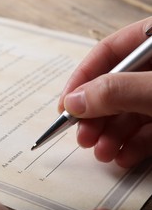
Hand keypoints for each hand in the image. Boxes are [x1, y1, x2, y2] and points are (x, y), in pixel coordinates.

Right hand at [58, 17, 151, 167]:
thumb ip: (117, 92)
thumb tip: (73, 102)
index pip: (108, 51)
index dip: (83, 78)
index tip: (66, 105)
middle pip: (116, 85)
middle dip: (96, 115)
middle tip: (82, 137)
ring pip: (130, 109)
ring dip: (112, 134)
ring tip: (102, 154)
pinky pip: (150, 125)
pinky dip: (135, 143)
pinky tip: (125, 157)